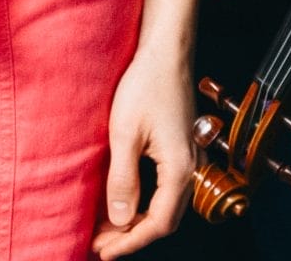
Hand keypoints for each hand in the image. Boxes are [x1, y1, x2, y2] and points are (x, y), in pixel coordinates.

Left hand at [93, 0, 197, 257]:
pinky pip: (164, 188)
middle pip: (164, 220)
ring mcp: (187, 158)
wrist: (166, 50)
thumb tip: (118, 220)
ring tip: (106, 227)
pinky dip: (143, 201)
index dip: (130, 241)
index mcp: (180, 169)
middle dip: (132, 235)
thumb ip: (123, 179)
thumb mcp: (125, 133)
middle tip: (100, 244)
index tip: (103, 252)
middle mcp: (190, 168)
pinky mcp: (179, 148)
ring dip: (137, 220)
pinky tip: (123, 199)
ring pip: (165, 205)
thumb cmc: (146, 84)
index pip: (157, 223)